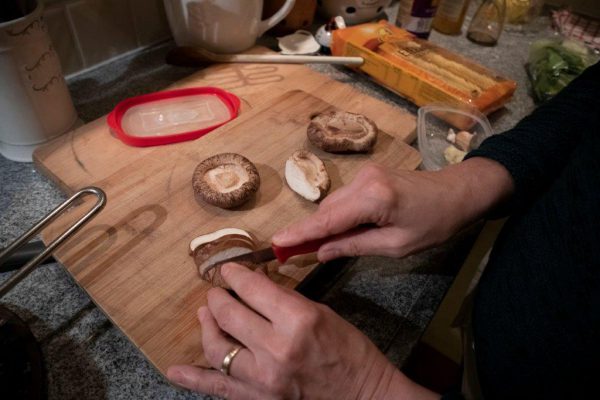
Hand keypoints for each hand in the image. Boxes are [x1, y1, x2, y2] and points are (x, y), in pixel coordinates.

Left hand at [167, 263, 437, 399]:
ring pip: (217, 348)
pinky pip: (218, 387)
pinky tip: (175, 370)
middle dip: (218, 299)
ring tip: (206, 315)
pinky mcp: (258, 399)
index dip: (235, 275)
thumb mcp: (321, 313)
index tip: (227, 270)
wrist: (363, 395)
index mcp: (297, 320)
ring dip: (207, 327)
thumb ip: (284, 300)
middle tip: (216, 293)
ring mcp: (263, 379)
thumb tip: (254, 285)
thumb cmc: (349, 351)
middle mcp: (276, 348)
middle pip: (229, 315)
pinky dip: (193, 378)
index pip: (252, 289)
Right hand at [273, 158, 512, 261]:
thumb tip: (319, 253)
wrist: (458, 192)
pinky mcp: (368, 174)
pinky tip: (342, 229)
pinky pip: (343, 198)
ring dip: (324, 224)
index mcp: (374, 198)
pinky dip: (337, 215)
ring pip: (333, 204)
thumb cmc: (434, 223)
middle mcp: (363, 180)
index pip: (327, 220)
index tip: (275, 244)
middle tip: (289, 253)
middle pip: (326, 211)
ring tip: (319, 246)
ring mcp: (365, 173)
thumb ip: (354, 246)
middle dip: (308, 231)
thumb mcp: (396, 245)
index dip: (299, 234)